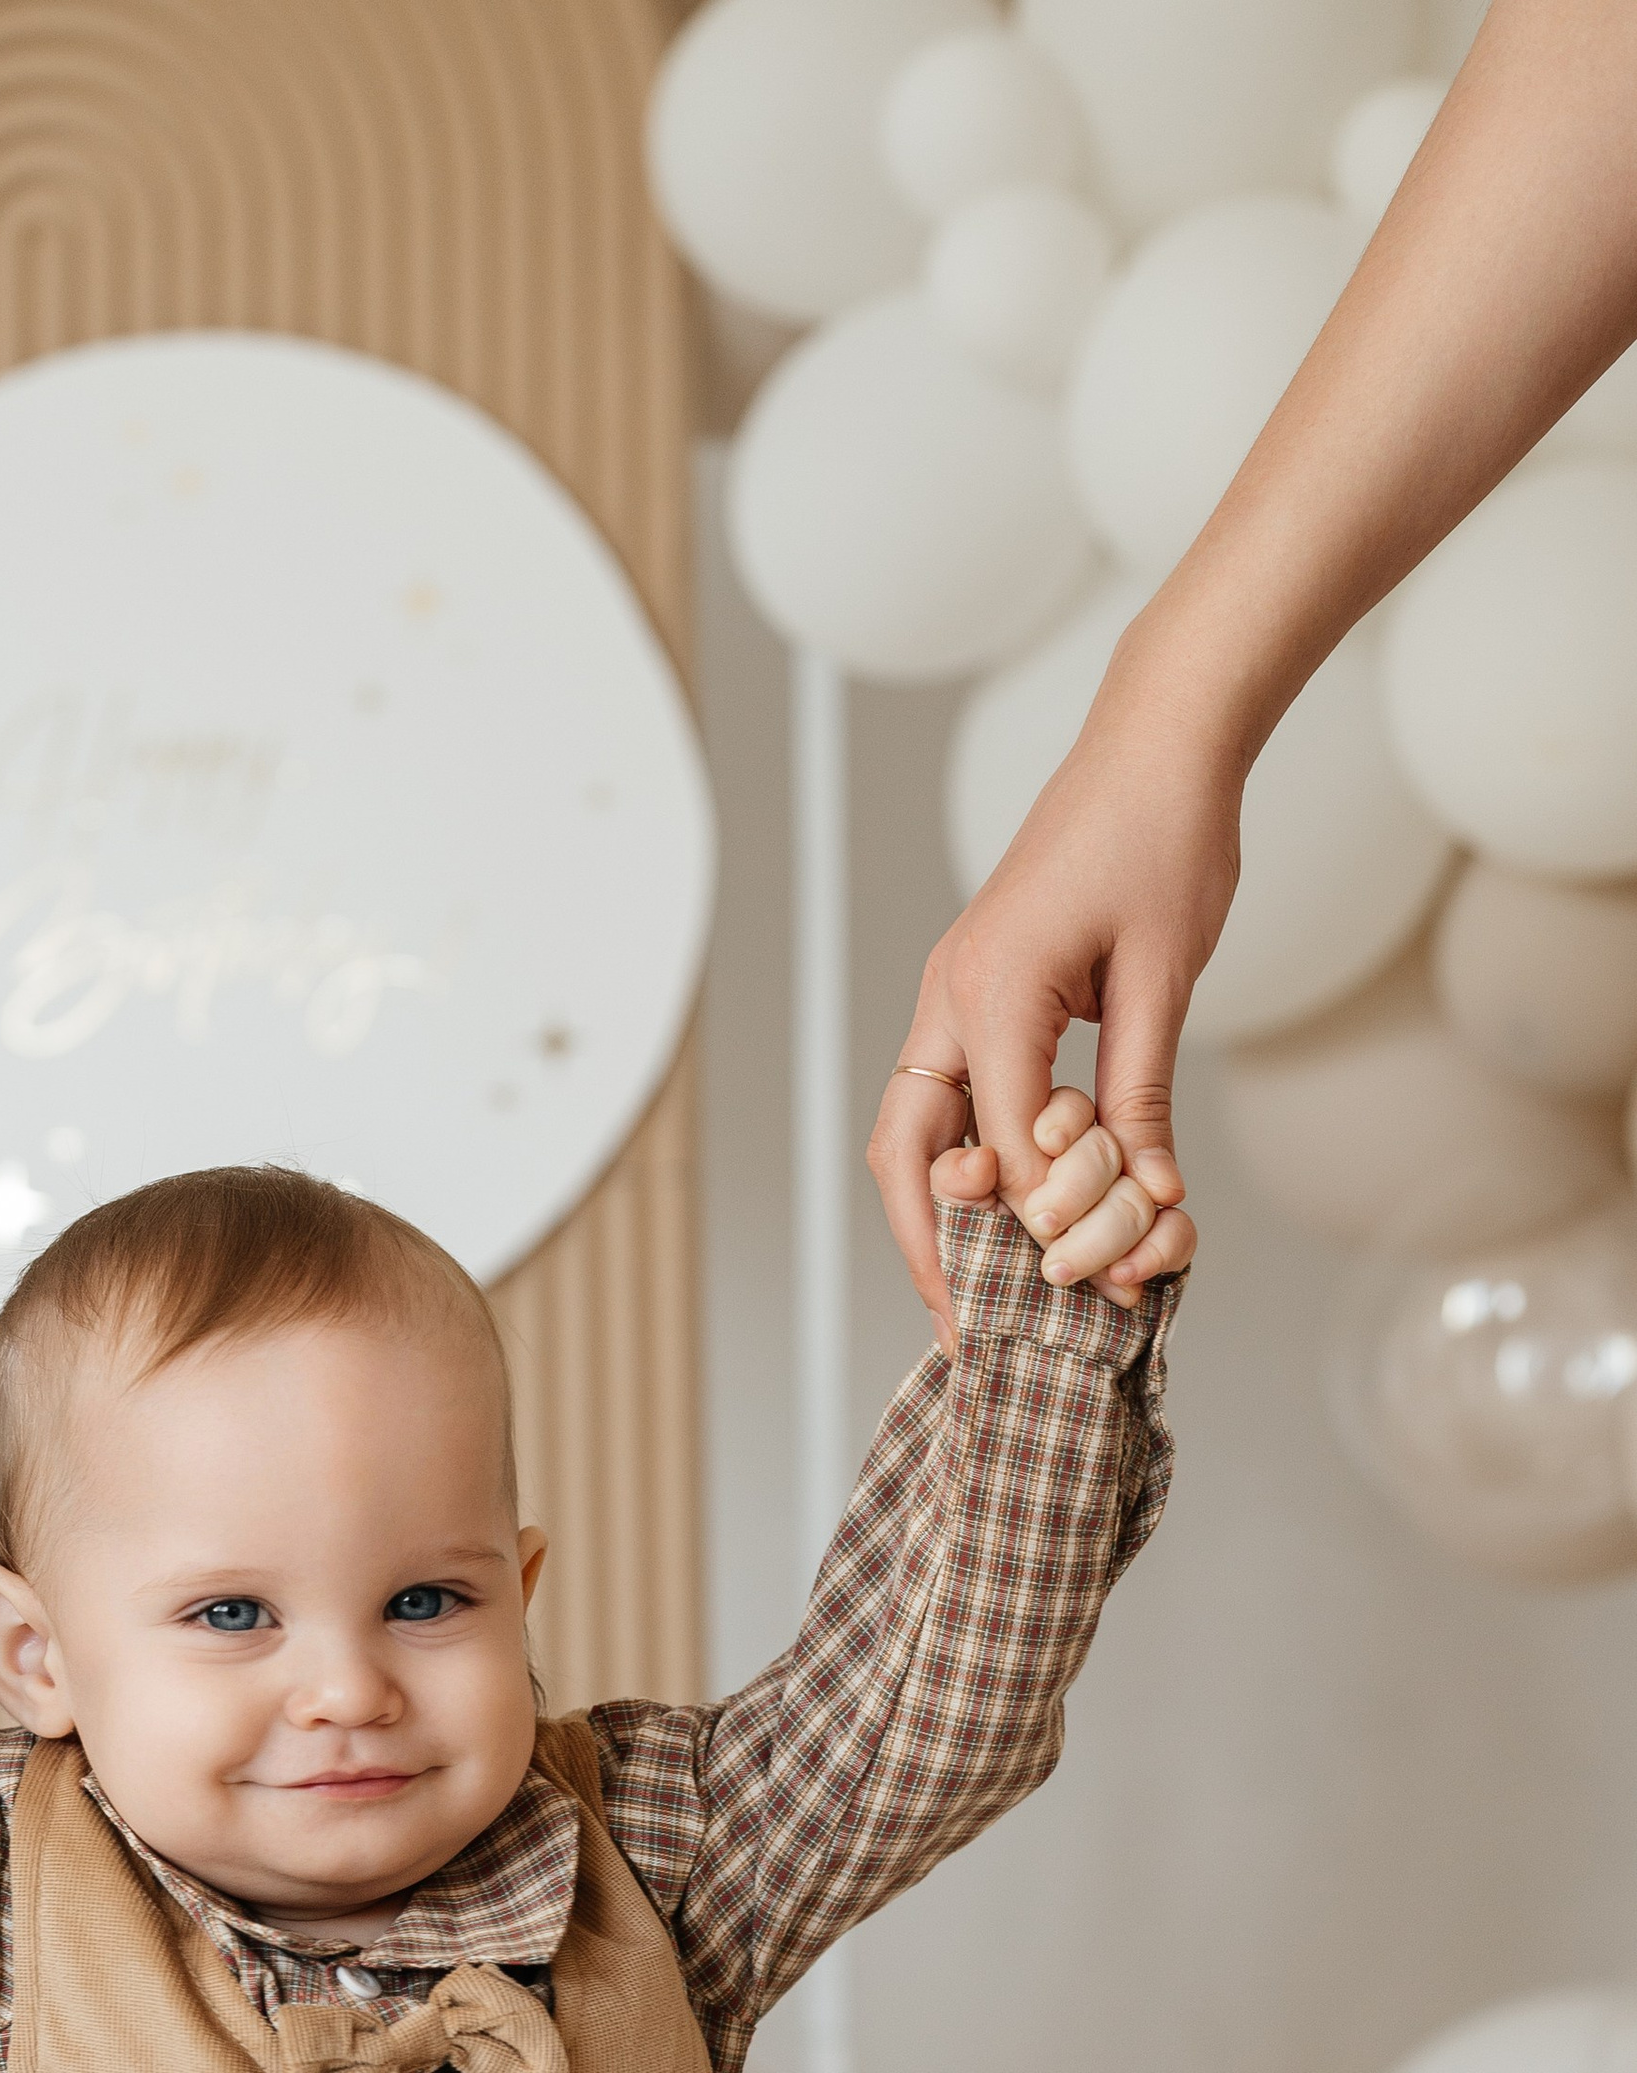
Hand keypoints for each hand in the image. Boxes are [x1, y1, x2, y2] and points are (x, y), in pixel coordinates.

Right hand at [869, 653, 1240, 1329]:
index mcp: (991, 990)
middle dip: (930, 1247)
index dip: (1041, 1226)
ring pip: (914, 1132)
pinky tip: (1004, 1210)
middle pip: (906, 1154)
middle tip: (966, 1330)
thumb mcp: (1163, 977)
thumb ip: (1140, 1098)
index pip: (997, 1148)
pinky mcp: (978, 992)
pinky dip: (967, 1162)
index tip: (1091, 1286)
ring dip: (939, 1214)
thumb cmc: (1166, 837)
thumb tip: (1145, 1202)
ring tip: (975, 1289)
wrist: (1156, 742)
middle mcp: (950, 997)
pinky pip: (950, 1098)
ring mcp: (954, 994)